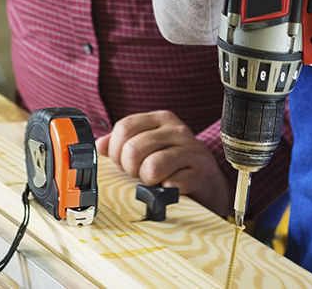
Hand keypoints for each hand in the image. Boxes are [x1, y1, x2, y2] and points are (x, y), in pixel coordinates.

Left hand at [94, 111, 229, 217]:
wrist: (210, 185)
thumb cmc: (176, 166)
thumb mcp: (149, 148)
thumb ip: (123, 144)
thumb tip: (100, 146)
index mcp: (160, 119)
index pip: (125, 127)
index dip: (116, 151)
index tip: (123, 163)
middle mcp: (177, 130)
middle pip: (134, 148)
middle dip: (130, 169)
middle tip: (139, 175)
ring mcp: (191, 151)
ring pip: (151, 167)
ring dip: (148, 182)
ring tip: (156, 182)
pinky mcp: (201, 173)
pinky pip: (172, 183)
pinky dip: (166, 191)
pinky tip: (172, 189)